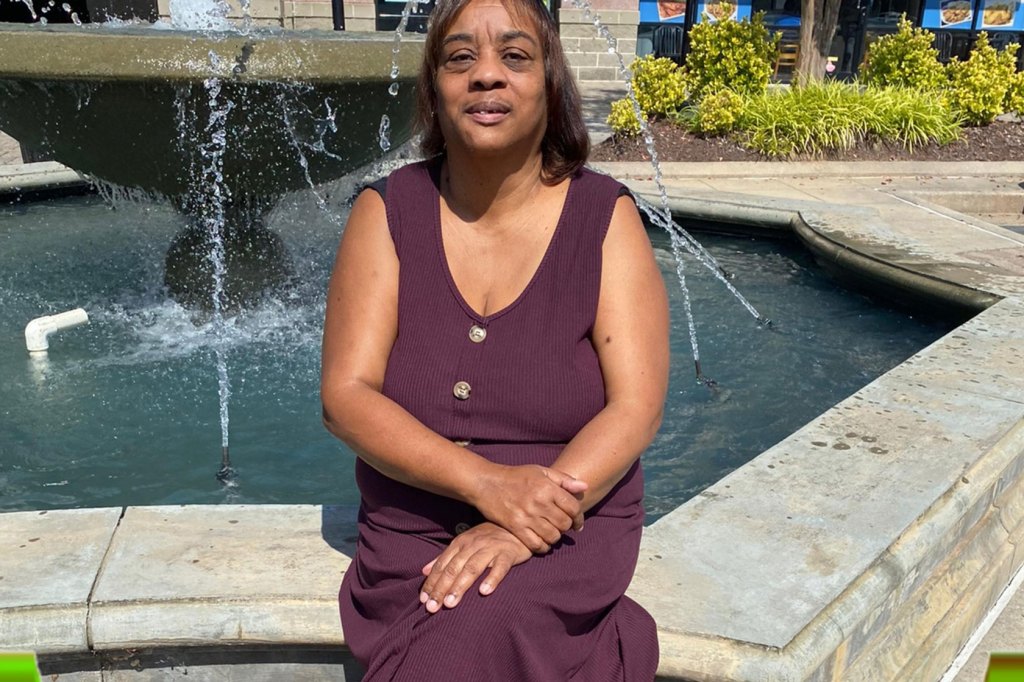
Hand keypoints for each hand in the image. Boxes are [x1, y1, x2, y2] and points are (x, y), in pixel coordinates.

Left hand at [420, 522, 531, 613]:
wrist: (516, 526)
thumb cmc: (488, 538)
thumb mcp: (465, 543)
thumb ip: (445, 557)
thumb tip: (424, 571)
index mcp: (460, 543)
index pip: (442, 565)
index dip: (432, 582)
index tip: (423, 600)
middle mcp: (473, 545)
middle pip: (453, 568)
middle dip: (441, 588)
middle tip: (432, 607)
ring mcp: (490, 548)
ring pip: (472, 568)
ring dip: (460, 586)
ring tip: (450, 604)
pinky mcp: (508, 553)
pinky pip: (500, 567)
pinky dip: (492, 578)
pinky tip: (484, 592)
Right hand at [472, 464, 586, 552]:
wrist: (486, 483)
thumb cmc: (516, 476)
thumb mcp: (541, 471)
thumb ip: (564, 479)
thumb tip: (584, 487)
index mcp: (547, 487)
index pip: (573, 507)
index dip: (579, 518)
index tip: (577, 523)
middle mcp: (538, 502)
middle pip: (564, 523)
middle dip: (567, 527)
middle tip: (562, 526)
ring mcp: (526, 516)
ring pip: (552, 536)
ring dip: (555, 537)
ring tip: (552, 533)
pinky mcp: (515, 527)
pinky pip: (536, 544)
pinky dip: (542, 547)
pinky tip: (542, 542)